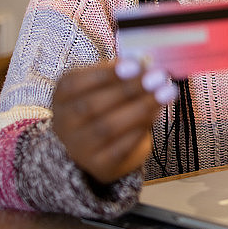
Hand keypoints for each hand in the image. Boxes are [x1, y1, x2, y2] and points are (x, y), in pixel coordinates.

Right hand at [52, 59, 176, 184]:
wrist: (102, 149)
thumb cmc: (107, 106)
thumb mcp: (107, 86)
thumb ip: (121, 73)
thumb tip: (144, 62)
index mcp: (62, 97)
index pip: (74, 84)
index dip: (105, 74)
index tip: (135, 65)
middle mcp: (64, 123)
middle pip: (92, 105)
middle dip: (129, 89)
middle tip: (158, 77)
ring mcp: (79, 147)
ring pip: (107, 127)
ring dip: (141, 107)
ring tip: (166, 93)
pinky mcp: (99, 166)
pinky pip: (120, 148)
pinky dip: (140, 130)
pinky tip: (156, 114)